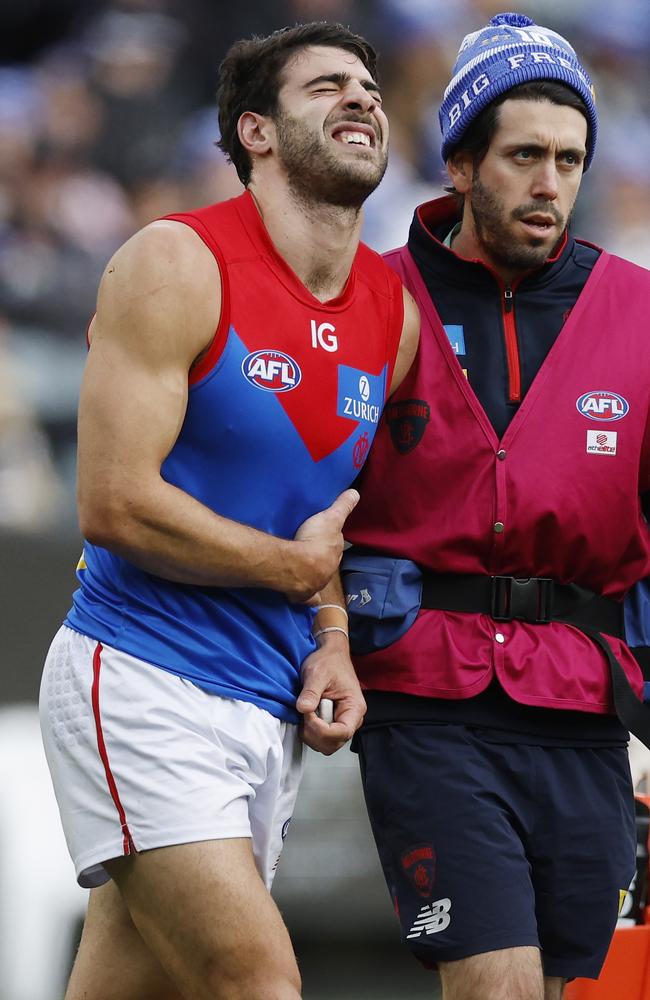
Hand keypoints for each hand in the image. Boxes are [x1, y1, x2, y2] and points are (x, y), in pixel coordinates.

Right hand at [286, 489, 358, 601]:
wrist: (298, 567)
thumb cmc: (315, 541)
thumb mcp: (331, 518)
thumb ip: (343, 506)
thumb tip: (356, 493)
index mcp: (334, 554)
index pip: (335, 547)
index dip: (330, 542)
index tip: (324, 539)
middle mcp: (328, 571)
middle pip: (326, 563)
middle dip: (322, 559)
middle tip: (311, 552)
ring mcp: (316, 584)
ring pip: (317, 580)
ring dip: (313, 575)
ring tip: (304, 569)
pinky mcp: (302, 595)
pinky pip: (307, 598)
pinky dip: (307, 598)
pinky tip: (305, 598)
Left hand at [297, 633, 365, 754]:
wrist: (330, 656)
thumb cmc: (330, 662)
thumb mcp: (317, 673)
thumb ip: (311, 692)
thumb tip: (303, 708)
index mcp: (354, 708)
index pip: (342, 733)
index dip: (321, 729)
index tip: (308, 714)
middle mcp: (351, 719)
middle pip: (333, 743)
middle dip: (314, 732)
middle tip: (306, 711)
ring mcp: (340, 722)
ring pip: (325, 744)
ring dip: (310, 732)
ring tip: (308, 709)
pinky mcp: (331, 723)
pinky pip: (319, 738)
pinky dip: (309, 730)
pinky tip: (307, 713)